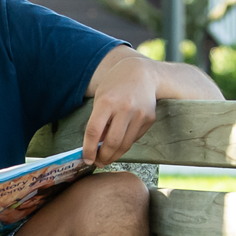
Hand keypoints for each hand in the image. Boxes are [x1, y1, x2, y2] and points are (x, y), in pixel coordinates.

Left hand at [81, 51, 160, 166]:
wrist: (141, 73)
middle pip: (112, 142)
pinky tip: (120, 143)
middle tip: (98, 163)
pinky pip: (135, 138)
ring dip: (114, 156)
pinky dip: (125, 144)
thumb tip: (96, 147)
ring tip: (106, 159)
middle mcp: (124, 108)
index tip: (86, 159)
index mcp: (107, 101)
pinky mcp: (149, 118)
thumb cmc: (115, 86)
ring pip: (125, 144)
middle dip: (103, 157)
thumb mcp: (101, 98)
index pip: (94, 131)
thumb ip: (98, 121)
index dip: (89, 149)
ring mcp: (139, 114)